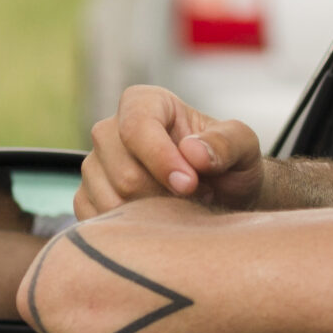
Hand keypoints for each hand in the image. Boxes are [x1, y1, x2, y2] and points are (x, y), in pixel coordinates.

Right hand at [80, 85, 265, 217]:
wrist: (222, 196)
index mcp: (144, 103)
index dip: (162, 159)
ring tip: (183, 205)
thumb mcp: (244, 147)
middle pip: (125, 173)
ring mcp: (94, 166)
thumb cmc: (230, 165)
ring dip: (155, 214)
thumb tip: (192, 151)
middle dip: (167, 194)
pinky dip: (136, 229)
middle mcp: (109, 131)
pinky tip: (160, 221)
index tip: (190, 184)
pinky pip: (101, 221)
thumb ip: (227, 142)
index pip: (135, 127)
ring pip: (113, 201)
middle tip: (199, 195)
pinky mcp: (87, 198)